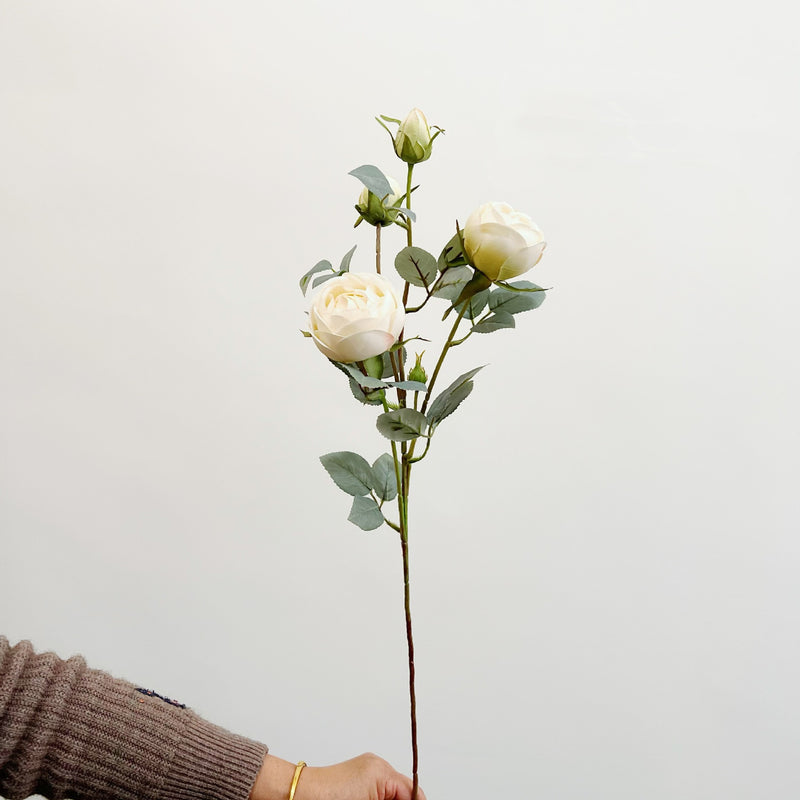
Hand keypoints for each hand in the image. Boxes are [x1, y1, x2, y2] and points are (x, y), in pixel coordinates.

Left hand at [250, 753, 426, 799]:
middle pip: (404, 793)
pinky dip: (380, 799)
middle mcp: (376, 766)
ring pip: (391, 793)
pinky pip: (378, 791)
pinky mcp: (356, 779)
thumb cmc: (326, 799)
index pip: (414, 793)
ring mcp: (365, 771)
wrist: (297, 796)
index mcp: (383, 772)